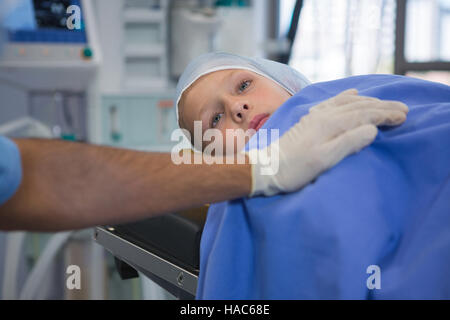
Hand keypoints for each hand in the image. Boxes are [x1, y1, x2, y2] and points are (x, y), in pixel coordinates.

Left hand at [248, 89, 408, 195]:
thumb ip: (348, 143)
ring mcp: (316, 116)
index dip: (385, 114)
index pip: (365, 114)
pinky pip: (333, 102)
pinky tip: (352, 94)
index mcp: (330, 124)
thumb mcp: (324, 161)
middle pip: (359, 105)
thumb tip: (371, 129)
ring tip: (384, 103)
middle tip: (403, 109)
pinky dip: (346, 97)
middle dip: (382, 106)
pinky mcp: (310, 120)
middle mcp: (324, 115)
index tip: (404, 116)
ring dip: (368, 101)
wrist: (267, 168)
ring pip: (347, 102)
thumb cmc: (295, 169)